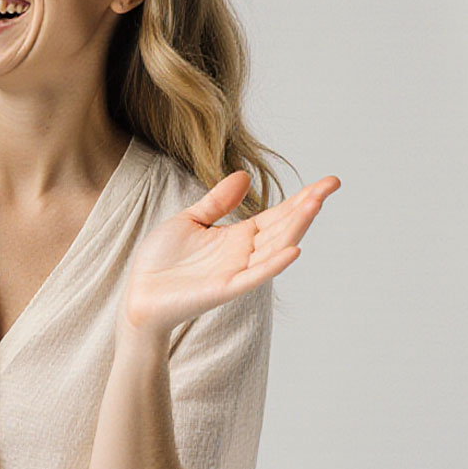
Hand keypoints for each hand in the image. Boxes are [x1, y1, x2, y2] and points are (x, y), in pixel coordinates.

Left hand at [120, 170, 341, 338]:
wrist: (138, 293)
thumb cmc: (160, 260)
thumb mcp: (189, 220)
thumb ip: (217, 201)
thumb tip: (244, 175)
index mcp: (238, 236)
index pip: (278, 214)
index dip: (302, 198)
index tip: (329, 182)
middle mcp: (243, 253)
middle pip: (283, 227)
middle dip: (306, 208)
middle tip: (329, 186)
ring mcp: (237, 271)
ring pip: (274, 247)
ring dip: (296, 228)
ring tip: (315, 205)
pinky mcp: (224, 288)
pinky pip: (254, 276)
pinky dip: (274, 264)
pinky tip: (293, 250)